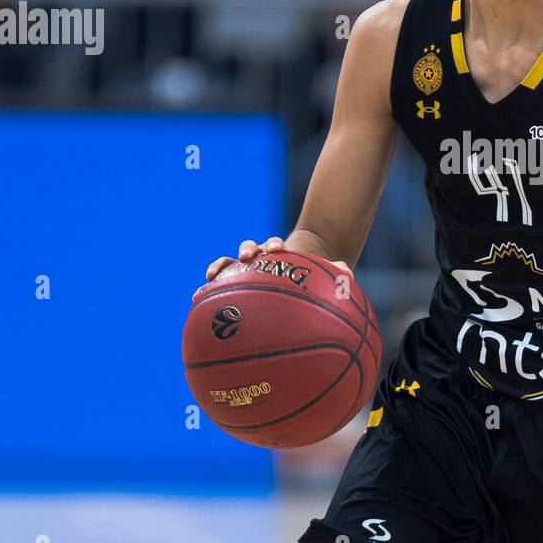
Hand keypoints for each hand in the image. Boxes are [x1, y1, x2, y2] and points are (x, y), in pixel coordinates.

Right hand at [204, 236, 351, 280]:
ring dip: (223, 265)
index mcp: (282, 255)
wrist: (296, 275)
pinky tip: (195, 298)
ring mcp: (247, 269)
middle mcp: (262, 258)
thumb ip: (334, 272)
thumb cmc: (311, 277)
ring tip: (212, 274)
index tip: (277, 249)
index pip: (275, 244)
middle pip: (251, 247)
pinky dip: (209, 288)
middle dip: (248, 249)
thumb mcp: (324, 274)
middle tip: (249, 255)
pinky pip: (220, 284)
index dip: (274, 245)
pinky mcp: (235, 282)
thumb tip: (347, 273)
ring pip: (231, 262)